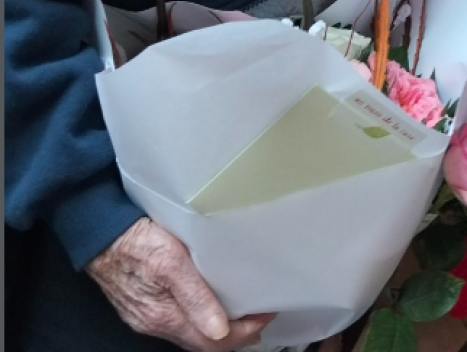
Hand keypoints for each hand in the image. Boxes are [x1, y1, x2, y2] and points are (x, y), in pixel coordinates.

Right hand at [86, 217, 275, 350]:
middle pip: (203, 342)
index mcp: (164, 317)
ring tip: (243, 307)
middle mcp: (155, 322)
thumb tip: (220, 330)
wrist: (97, 229)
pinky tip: (212, 299)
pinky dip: (200, 315)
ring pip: (190, 331)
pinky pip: (178, 318)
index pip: (213, 342)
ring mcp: (147, 314)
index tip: (267, 314)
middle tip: (261, 314)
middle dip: (235, 333)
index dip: (244, 333)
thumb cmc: (135, 241)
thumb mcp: (171, 263)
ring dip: (219, 325)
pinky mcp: (143, 302)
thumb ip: (195, 297)